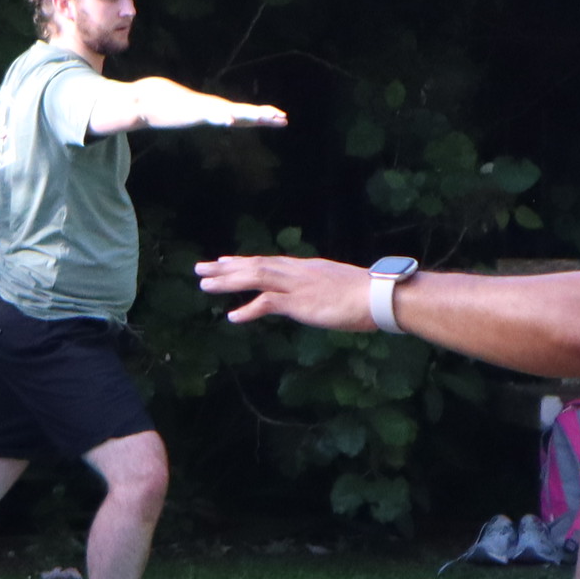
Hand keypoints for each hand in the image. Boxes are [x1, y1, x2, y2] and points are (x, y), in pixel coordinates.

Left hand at [193, 253, 372, 329]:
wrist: (380, 295)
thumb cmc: (367, 294)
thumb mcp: (338, 286)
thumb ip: (321, 288)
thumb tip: (316, 295)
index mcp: (305, 268)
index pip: (268, 262)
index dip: (242, 262)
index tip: (223, 261)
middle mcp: (296, 272)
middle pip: (254, 266)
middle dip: (225, 268)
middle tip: (199, 268)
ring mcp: (297, 286)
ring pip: (255, 278)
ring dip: (228, 282)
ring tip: (204, 285)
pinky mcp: (300, 302)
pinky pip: (268, 303)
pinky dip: (249, 309)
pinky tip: (233, 317)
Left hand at [215, 100, 288, 129]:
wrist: (217, 109)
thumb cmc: (217, 116)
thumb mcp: (218, 119)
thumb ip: (224, 120)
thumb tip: (227, 122)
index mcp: (240, 112)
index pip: (251, 114)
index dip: (258, 115)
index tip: (267, 117)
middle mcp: (248, 111)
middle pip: (261, 112)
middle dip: (271, 114)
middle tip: (282, 116)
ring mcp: (251, 114)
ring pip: (266, 113)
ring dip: (275, 116)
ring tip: (285, 119)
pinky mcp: (253, 118)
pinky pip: (266, 118)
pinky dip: (274, 120)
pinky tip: (282, 122)